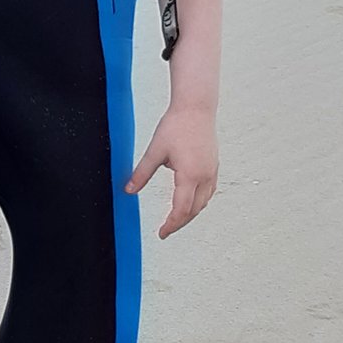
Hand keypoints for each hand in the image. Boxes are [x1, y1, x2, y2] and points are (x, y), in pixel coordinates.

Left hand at [125, 107, 218, 238]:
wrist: (196, 108)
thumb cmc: (176, 126)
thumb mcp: (155, 151)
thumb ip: (141, 173)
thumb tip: (128, 190)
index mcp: (189, 176)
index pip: (181, 210)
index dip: (171, 225)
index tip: (161, 233)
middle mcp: (204, 177)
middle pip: (194, 210)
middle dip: (180, 222)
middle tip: (166, 230)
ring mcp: (212, 172)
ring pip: (203, 202)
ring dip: (190, 213)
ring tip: (175, 219)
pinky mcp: (213, 166)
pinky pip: (208, 192)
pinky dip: (198, 202)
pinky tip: (189, 201)